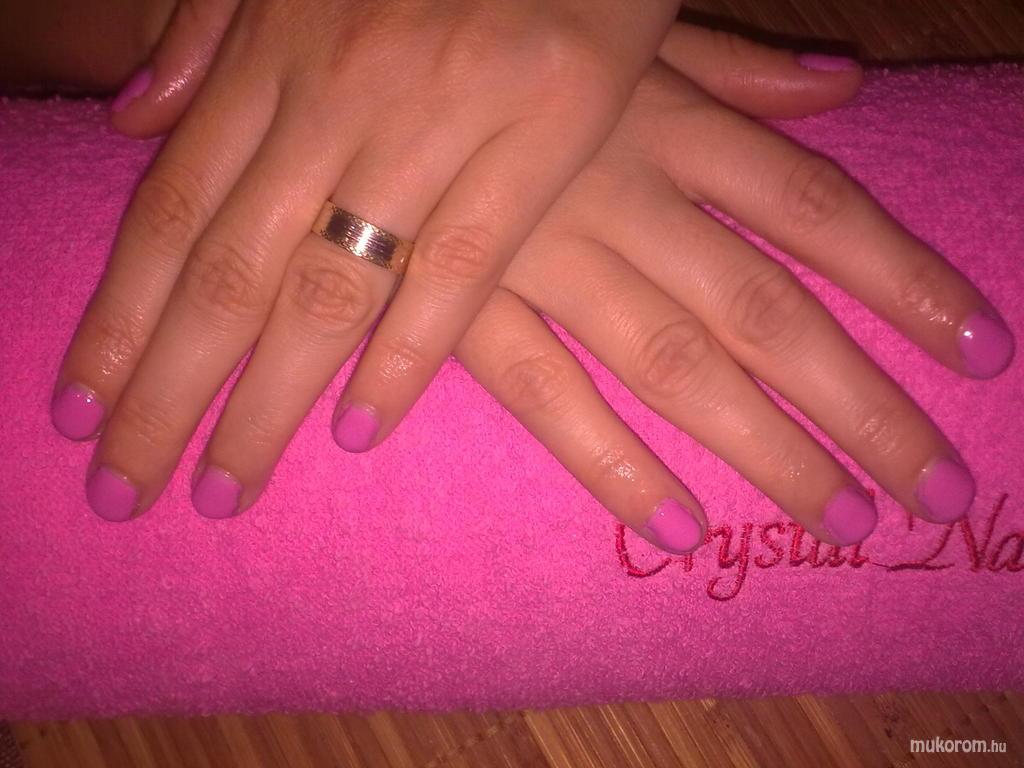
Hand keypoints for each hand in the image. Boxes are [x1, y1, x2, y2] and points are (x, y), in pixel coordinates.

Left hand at [54, 0, 681, 517]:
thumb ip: (212, 30)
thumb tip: (136, 119)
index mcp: (278, 45)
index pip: (173, 210)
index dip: (118, 318)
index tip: (81, 411)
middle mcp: (339, 87)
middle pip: (231, 270)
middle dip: (167, 391)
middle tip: (126, 491)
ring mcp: (440, 113)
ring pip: (330, 284)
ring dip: (266, 401)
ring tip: (221, 488)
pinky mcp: (544, 131)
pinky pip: (463, 263)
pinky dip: (410, 353)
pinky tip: (358, 432)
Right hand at [452, 28, 1013, 551]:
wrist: (351, 74)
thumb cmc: (497, 40)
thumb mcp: (622, 34)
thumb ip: (730, 64)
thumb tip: (842, 84)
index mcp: (665, 119)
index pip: (816, 208)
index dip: (905, 282)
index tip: (981, 354)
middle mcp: (621, 194)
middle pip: (766, 313)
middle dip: (861, 404)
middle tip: (939, 489)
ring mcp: (543, 258)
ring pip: (673, 367)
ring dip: (767, 449)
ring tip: (844, 520)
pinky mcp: (464, 310)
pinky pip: (547, 394)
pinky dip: (614, 463)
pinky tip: (683, 526)